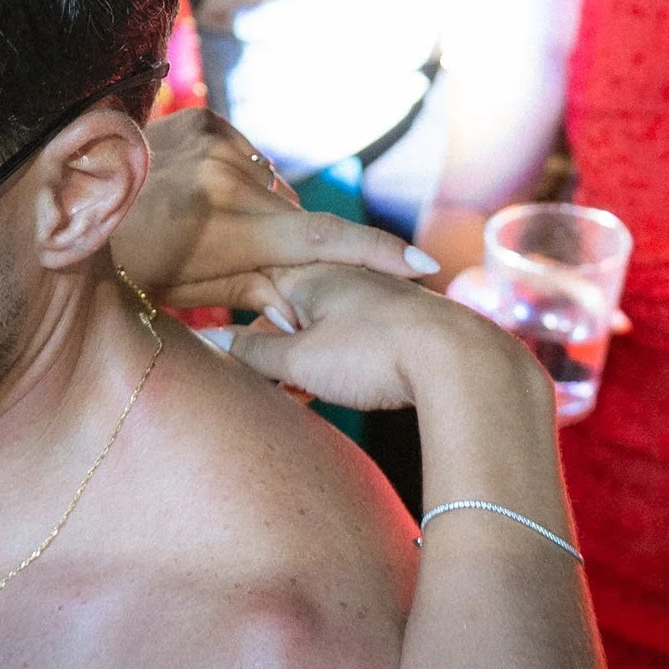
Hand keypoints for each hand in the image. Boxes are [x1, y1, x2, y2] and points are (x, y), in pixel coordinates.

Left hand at [125, 108, 429, 317]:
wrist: (66, 203)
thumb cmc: (129, 266)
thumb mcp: (189, 293)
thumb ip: (254, 295)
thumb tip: (304, 317)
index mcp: (227, 223)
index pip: (319, 239)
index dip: (374, 253)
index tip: (421, 267)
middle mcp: (226, 173)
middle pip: (296, 215)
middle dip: (295, 244)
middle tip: (271, 270)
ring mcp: (213, 138)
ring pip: (272, 186)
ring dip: (266, 212)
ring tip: (219, 235)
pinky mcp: (202, 118)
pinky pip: (247, 156)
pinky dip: (242, 181)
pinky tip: (207, 201)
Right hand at [228, 257, 539, 413]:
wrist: (461, 361)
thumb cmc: (375, 353)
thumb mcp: (299, 359)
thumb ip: (250, 351)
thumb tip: (207, 341)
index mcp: (311, 272)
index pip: (253, 285)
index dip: (235, 320)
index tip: (222, 352)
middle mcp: (344, 275)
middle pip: (287, 309)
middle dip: (272, 349)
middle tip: (266, 384)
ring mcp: (375, 298)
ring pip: (320, 328)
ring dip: (304, 362)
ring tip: (300, 395)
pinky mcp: (400, 323)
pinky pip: (350, 340)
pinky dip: (334, 364)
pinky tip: (335, 392)